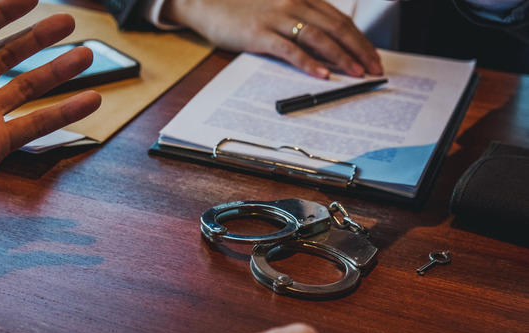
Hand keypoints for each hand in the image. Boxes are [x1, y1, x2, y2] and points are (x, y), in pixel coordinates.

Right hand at [161, 0, 382, 77]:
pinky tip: (323, 75)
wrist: (208, 5)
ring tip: (357, 73)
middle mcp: (294, 3)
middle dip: (359, 50)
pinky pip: (291, 50)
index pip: (340, 19)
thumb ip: (302, 21)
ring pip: (318, 38)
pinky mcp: (260, 34)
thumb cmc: (243, 11)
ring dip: (341, 57)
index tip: (373, 57)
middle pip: (336, 28)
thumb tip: (328, 47)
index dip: (360, 39)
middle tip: (374, 69)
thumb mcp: (278, 10)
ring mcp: (277, 18)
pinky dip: (310, 63)